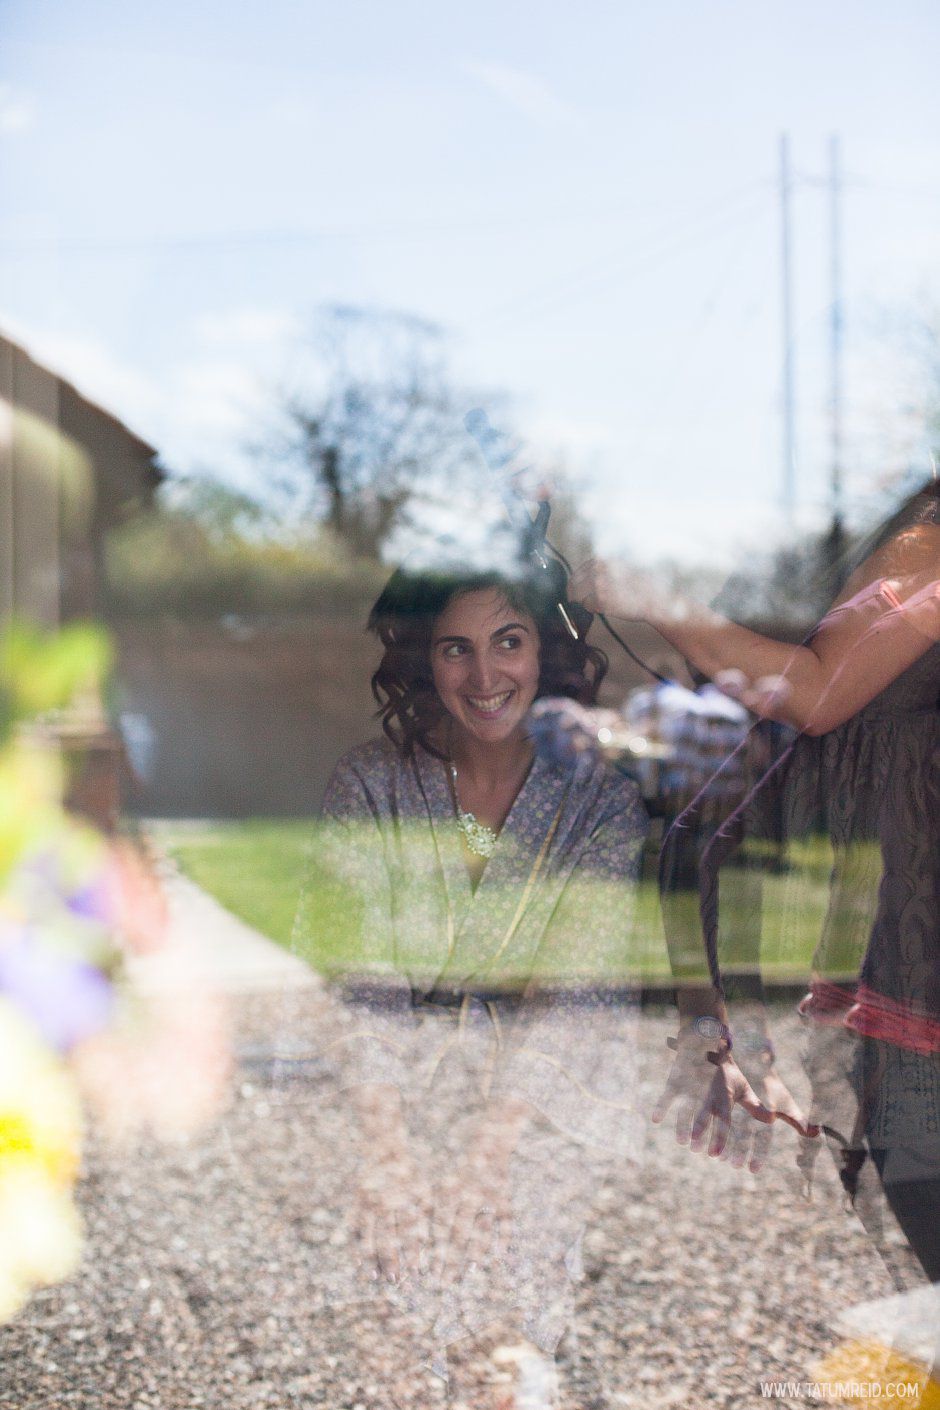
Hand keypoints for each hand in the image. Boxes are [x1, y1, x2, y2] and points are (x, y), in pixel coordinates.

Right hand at [351, 1131, 433, 1287]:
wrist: (385, 1151)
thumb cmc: (412, 1179)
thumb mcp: (424, 1192)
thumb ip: (429, 1219)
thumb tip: (439, 1253)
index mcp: (405, 1195)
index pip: (411, 1229)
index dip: (414, 1252)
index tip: (417, 1273)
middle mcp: (386, 1199)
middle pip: (388, 1234)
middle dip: (392, 1259)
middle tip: (396, 1281)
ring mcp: (368, 1202)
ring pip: (370, 1233)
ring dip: (373, 1257)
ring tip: (378, 1278)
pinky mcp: (356, 1205)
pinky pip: (355, 1231)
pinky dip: (358, 1249)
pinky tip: (361, 1266)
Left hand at [432, 1105, 525, 1288]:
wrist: (489, 1145)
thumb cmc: (457, 1171)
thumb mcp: (441, 1185)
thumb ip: (429, 1210)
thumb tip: (412, 1241)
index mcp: (449, 1191)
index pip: (438, 1226)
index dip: (433, 1250)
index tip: (427, 1273)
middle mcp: (468, 1195)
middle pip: (458, 1233)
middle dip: (450, 1259)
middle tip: (444, 1282)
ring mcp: (488, 1198)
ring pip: (481, 1231)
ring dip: (474, 1253)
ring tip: (467, 1273)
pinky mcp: (504, 1199)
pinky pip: (504, 1223)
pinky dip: (502, 1240)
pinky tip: (497, 1258)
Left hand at [569, 557, 672, 623]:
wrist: (653, 599)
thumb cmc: (640, 584)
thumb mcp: (621, 567)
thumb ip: (604, 568)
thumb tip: (585, 577)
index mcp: (603, 560)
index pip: (578, 571)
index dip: (574, 581)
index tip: (572, 588)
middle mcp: (598, 570)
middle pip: (574, 584)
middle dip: (572, 593)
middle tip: (572, 600)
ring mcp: (599, 585)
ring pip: (578, 596)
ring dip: (583, 601)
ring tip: (591, 604)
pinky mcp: (601, 601)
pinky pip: (588, 606)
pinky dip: (592, 609)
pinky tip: (603, 607)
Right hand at [652, 1037, 772, 1172]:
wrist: (707, 1042)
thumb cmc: (727, 1071)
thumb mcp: (743, 1087)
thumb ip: (755, 1106)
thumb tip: (773, 1121)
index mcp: (724, 1096)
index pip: (724, 1120)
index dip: (720, 1138)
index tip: (719, 1157)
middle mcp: (707, 1092)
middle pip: (703, 1115)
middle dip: (700, 1132)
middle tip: (698, 1151)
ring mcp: (690, 1086)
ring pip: (685, 1107)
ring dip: (682, 1124)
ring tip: (682, 1141)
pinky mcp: (677, 1080)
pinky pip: (667, 1094)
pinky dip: (661, 1106)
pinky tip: (655, 1119)